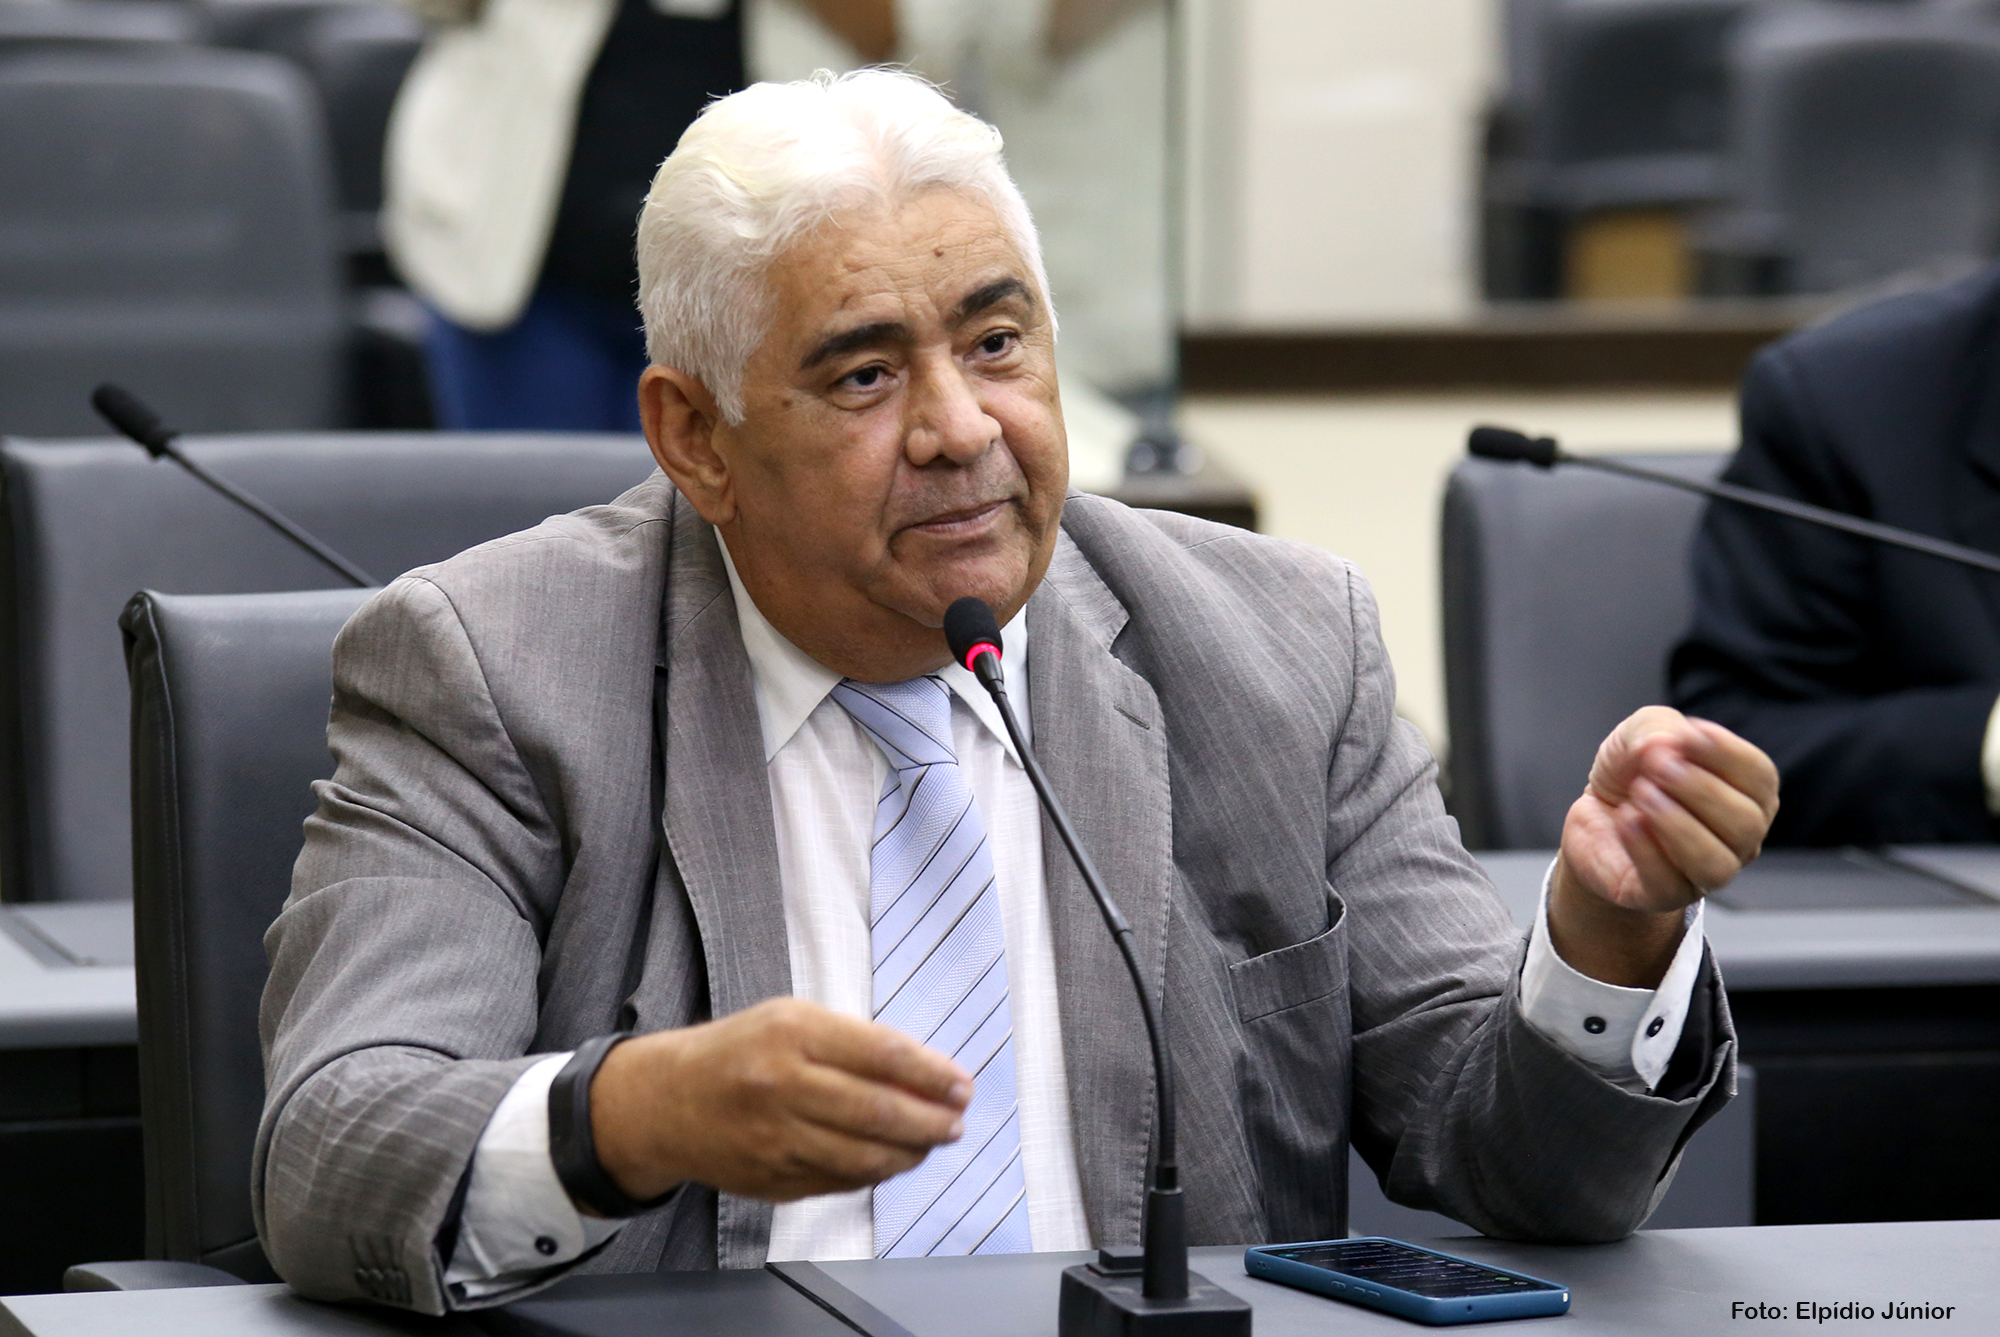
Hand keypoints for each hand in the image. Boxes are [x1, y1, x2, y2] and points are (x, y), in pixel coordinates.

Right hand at [587, 998, 971, 1205]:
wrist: (665, 1101)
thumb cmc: (741, 1051)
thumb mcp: (793, 1020)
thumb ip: (857, 1044)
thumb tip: (929, 1075)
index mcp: (793, 1032)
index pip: (883, 1054)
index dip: (933, 1074)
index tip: (962, 1085)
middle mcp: (782, 1084)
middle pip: (880, 1111)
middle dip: (932, 1121)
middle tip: (956, 1122)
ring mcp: (776, 1138)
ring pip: (866, 1156)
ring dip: (912, 1153)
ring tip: (931, 1143)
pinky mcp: (772, 1179)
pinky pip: (841, 1180)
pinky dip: (876, 1172)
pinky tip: (892, 1160)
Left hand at [1550, 707, 1777, 986]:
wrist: (1592, 817)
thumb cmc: (1632, 774)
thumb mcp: (1642, 733)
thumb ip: (1658, 728)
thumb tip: (1665, 745)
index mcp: (1748, 794)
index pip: (1760, 778)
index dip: (1726, 754)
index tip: (1687, 734)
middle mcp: (1739, 839)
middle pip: (1745, 822)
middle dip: (1699, 787)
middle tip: (1656, 764)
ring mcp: (1705, 872)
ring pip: (1716, 863)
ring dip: (1677, 823)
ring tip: (1640, 793)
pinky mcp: (1664, 894)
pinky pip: (1668, 883)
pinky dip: (1646, 849)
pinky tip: (1626, 819)